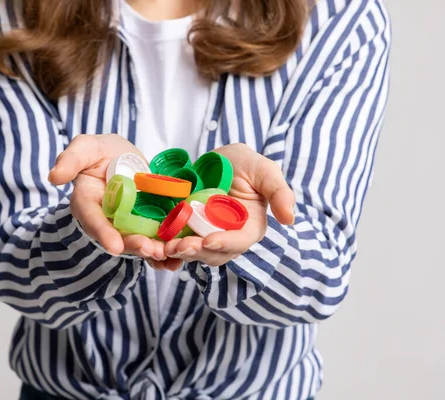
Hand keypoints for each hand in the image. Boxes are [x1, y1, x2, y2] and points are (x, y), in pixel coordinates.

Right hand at [48, 134, 167, 259]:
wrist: (125, 157)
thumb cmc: (102, 152)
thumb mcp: (86, 147)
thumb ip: (71, 159)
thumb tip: (54, 176)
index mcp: (88, 202)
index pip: (93, 219)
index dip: (103, 233)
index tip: (114, 247)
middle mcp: (107, 219)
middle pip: (119, 236)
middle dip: (134, 245)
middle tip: (150, 250)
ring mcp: (128, 224)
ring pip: (139, 242)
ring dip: (152, 251)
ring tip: (166, 255)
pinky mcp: (147, 225)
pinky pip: (156, 240)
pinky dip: (166, 251)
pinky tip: (176, 259)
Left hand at [164, 143, 294, 264]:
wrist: (214, 160)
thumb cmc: (243, 163)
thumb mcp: (263, 170)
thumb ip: (279, 191)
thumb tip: (290, 219)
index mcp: (248, 228)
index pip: (238, 242)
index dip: (225, 243)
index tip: (209, 241)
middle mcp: (226, 237)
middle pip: (212, 254)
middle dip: (196, 252)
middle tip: (178, 246)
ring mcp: (203, 236)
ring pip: (192, 253)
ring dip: (178, 253)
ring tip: (164, 247)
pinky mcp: (183, 232)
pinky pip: (174, 244)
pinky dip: (164, 249)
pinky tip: (154, 246)